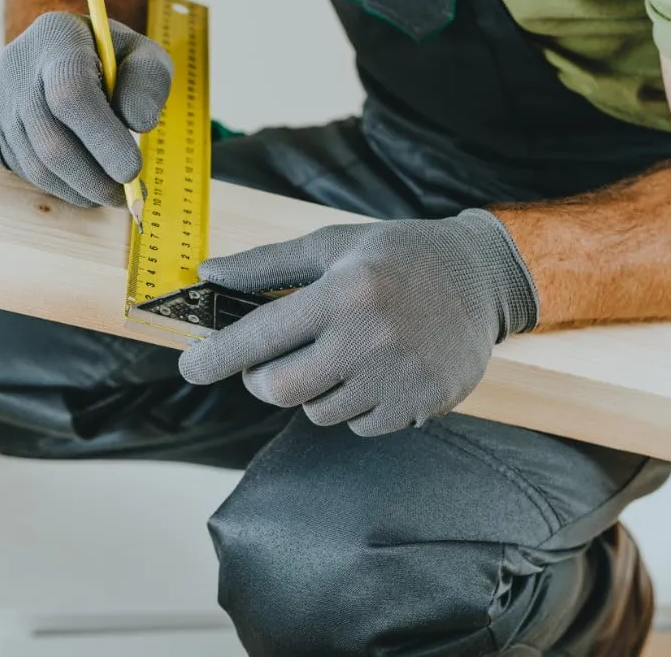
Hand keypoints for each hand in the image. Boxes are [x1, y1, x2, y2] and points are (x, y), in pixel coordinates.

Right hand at [0, 11, 171, 206]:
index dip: (103, 138)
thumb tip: (139, 123)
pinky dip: (61, 186)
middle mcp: (18, 67)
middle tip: (128, 197)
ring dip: (79, 189)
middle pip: (51, 141)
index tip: (133, 171)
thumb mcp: (143, 54)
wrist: (63, 51)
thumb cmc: (113, 57)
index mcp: (57, 37)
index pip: (72, 92)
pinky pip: (25, 170)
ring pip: (37, 165)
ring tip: (111, 193)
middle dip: (94, 179)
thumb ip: (149, 80)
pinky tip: (86, 182)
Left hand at [178, 210, 538, 435]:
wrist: (481, 276)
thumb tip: (207, 274)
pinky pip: (360, 426)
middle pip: (281, 389)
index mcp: (343, 292)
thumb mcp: (333, 244)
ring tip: (337, 355)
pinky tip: (373, 372)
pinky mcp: (422, 405)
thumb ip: (267, 264)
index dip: (215, 357)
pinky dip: (353, 407)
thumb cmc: (396, 255)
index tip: (189, 367)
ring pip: (319, 412)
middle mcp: (369, 338)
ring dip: (313, 391)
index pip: (260, 336)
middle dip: (260, 381)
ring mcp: (399, 378)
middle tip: (265, 364)